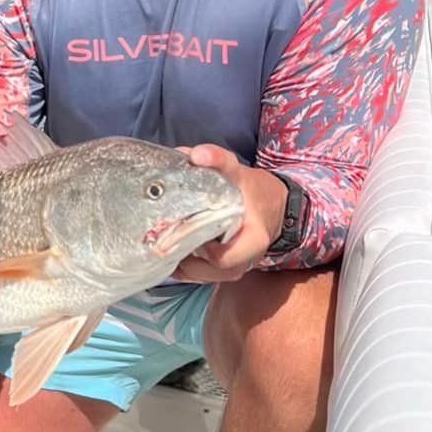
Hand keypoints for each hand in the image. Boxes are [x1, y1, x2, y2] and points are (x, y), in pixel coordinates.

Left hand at [171, 144, 287, 280]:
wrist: (269, 208)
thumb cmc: (250, 190)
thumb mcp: (237, 170)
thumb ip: (218, 160)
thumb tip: (194, 155)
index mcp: (254, 239)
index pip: (225, 258)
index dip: (203, 250)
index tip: (189, 232)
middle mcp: (245, 261)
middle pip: (207, 270)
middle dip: (183, 254)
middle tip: (162, 236)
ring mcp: (234, 269)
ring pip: (199, 276)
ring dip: (179, 262)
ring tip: (163, 242)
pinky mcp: (223, 272)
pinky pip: (198, 276)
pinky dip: (181, 264)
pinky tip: (170, 248)